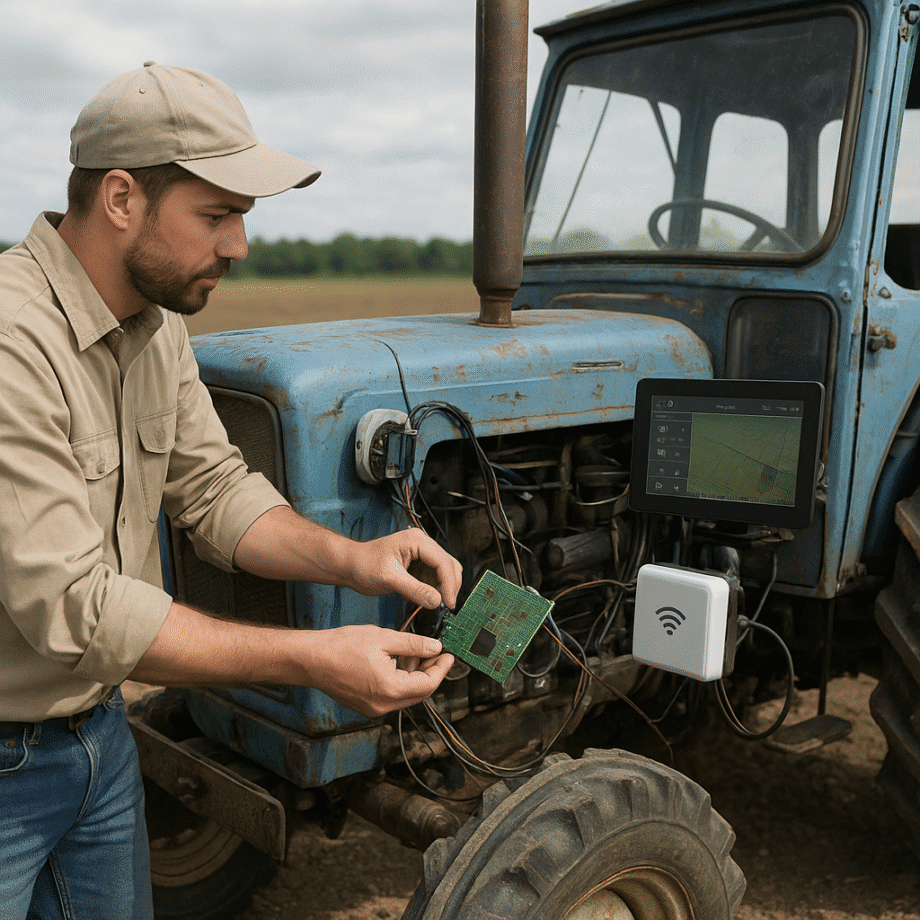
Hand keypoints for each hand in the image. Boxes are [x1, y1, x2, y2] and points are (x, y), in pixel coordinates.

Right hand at [299, 624, 453, 716]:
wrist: (311, 659)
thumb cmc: (341, 647)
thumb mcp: (384, 638)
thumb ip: (413, 645)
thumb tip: (435, 648)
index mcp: (390, 689)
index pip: (428, 684)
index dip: (441, 669)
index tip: (449, 655)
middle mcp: (383, 705)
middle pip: (419, 693)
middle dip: (431, 673)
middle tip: (437, 654)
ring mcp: (373, 709)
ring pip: (406, 695)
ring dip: (416, 677)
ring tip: (416, 654)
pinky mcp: (366, 706)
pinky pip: (392, 696)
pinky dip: (401, 681)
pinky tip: (399, 663)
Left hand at [345, 529, 461, 609]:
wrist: (350, 564)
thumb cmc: (364, 565)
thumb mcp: (389, 579)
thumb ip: (414, 589)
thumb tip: (437, 601)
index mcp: (416, 541)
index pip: (443, 561)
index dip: (449, 583)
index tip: (449, 602)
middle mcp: (422, 543)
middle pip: (449, 564)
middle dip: (451, 585)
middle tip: (448, 605)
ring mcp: (421, 551)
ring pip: (446, 569)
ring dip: (446, 585)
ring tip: (441, 603)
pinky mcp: (419, 561)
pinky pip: (435, 574)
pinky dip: (438, 586)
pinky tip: (432, 597)